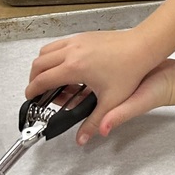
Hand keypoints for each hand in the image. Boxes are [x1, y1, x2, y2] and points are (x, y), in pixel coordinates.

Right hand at [26, 28, 159, 143]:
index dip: (32, 91)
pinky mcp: (83, 36)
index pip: (42, 80)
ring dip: (43, 65)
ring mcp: (76, 41)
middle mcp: (71, 51)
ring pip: (46, 51)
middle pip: (38, 64)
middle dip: (34, 79)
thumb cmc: (131, 69)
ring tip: (51, 79)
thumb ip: (94, 122)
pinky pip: (59, 44)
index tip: (31, 98)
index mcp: (74, 67)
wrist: (143, 47)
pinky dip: (54, 55)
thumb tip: (82, 138)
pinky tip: (67, 67)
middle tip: (39, 91)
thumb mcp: (111, 101)